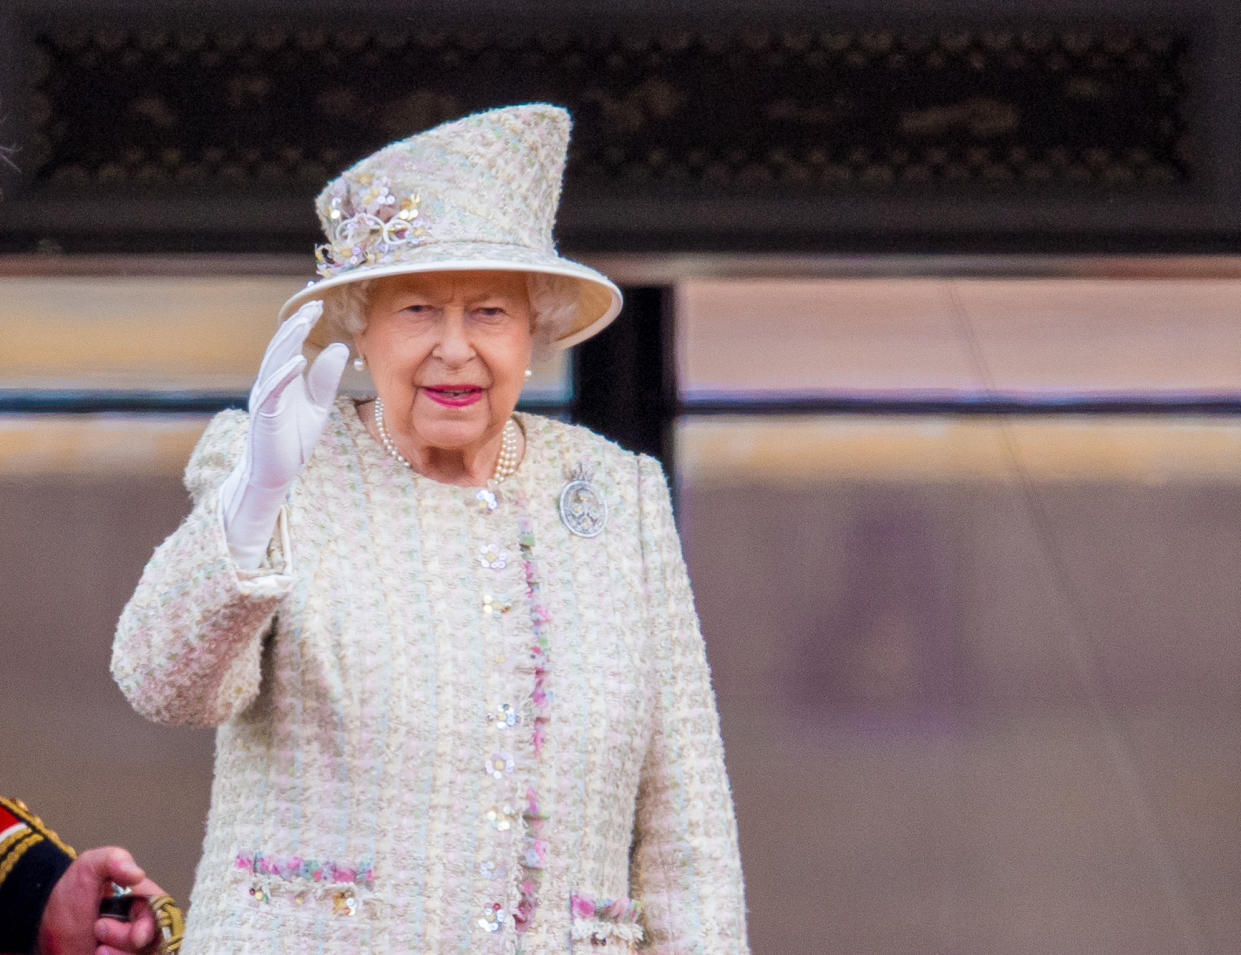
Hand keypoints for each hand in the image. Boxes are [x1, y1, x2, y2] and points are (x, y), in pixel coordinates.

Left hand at [36, 847, 161, 954]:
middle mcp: (139, 924)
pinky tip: (97, 954)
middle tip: (99, 928)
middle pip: (155, 937)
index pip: (162, 911)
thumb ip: (112, 859)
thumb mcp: (87, 869)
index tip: (138, 935)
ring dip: (120, 954)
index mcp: (140, 899)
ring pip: (143, 953)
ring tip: (96, 947)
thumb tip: (138, 874)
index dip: (153, 924)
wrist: (40, 933)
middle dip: (128, 938)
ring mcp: (128, 946)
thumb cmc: (66, 899)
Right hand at [220, 301, 348, 568]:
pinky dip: (284, 375)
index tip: (320, 305)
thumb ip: (325, 378)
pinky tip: (298, 361)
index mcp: (282, 379)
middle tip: (314, 304)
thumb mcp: (317, 405)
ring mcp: (265, 398)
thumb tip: (339, 347)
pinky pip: (273, 391)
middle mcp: (270, 383)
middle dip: (296, 324)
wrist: (275, 474)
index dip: (303, 324)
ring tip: (304, 321)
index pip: (291, 345)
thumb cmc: (293, 439)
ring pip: (274, 362)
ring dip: (289, 340)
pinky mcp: (265, 415)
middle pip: (281, 346)